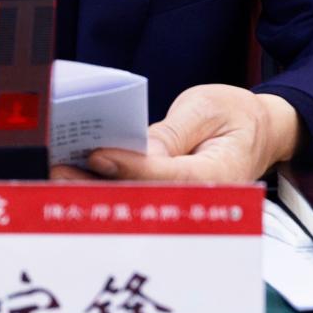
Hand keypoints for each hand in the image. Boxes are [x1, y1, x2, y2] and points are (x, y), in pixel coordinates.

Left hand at [56, 84, 301, 182]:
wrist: (259, 134)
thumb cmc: (235, 117)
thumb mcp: (208, 108)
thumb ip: (172, 131)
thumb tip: (133, 150)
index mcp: (219, 174)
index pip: (169, 175)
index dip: (131, 167)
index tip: (98, 155)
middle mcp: (199, 198)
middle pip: (143, 197)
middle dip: (97, 186)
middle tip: (56, 170)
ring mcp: (182, 203)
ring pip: (133, 201)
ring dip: (91, 189)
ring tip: (53, 172)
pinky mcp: (165, 198)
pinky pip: (133, 195)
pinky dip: (101, 185)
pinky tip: (71, 172)